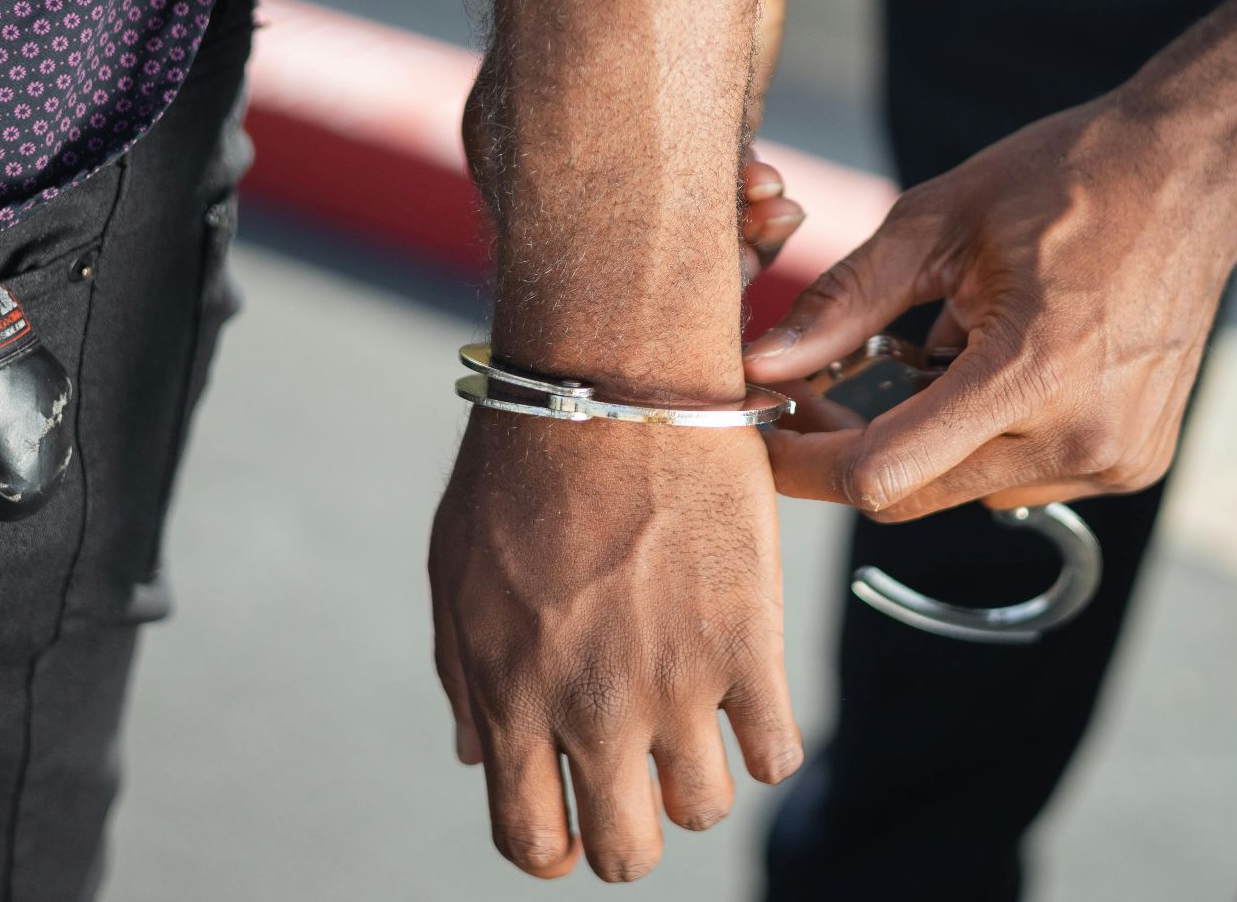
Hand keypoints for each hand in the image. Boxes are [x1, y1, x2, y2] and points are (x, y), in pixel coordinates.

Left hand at [431, 414, 801, 881]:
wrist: (615, 383)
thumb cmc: (523, 469)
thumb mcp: (457, 577)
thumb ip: (466, 679)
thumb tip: (475, 756)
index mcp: (511, 696)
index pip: (533, 840)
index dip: (556, 848)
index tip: (574, 826)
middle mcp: (593, 707)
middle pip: (625, 852)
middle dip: (629, 834)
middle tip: (640, 783)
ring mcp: (678, 681)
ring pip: (704, 808)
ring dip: (698, 778)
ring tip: (696, 717)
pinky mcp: (750, 641)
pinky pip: (779, 754)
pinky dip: (767, 742)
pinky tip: (750, 695)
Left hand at [742, 92, 1236, 519]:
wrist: (1194, 176)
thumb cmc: (1068, 180)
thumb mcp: (939, 222)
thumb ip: (845, 302)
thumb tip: (764, 362)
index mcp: (1031, 372)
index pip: (881, 472)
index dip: (803, 466)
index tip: (762, 434)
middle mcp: (1080, 435)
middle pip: (913, 493)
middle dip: (850, 451)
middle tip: (817, 392)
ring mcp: (1115, 459)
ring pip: (964, 491)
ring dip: (928, 441)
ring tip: (945, 352)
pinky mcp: (1133, 465)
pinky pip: (1021, 479)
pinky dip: (989, 438)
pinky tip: (1009, 367)